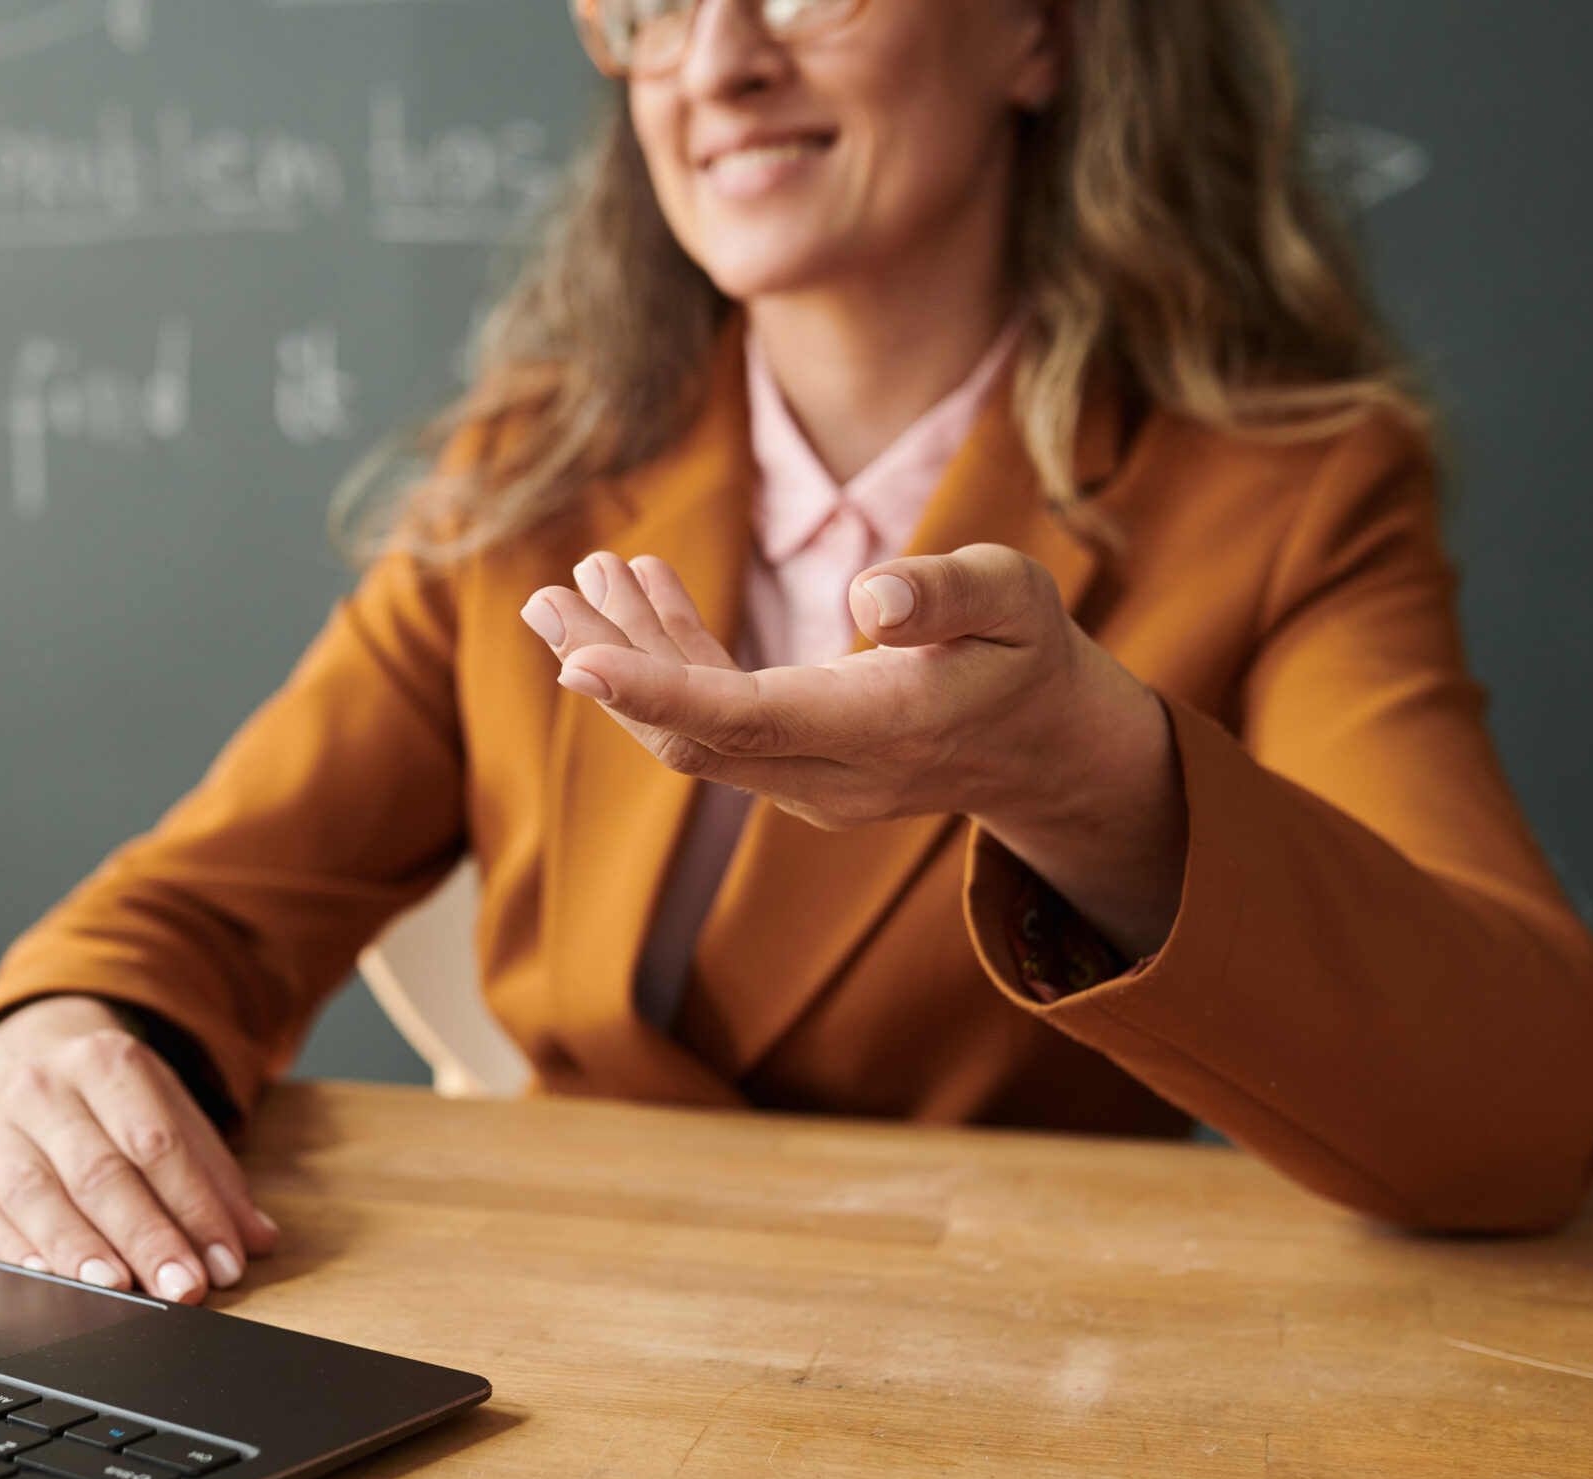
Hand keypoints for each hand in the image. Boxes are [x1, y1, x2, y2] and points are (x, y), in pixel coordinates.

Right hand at [0, 996, 279, 1302]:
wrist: (22, 1054)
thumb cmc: (106, 1097)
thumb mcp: (168, 1109)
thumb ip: (213, 1175)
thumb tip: (254, 1239)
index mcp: (105, 1061)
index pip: (156, 1142)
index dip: (194, 1207)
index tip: (223, 1262)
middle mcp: (43, 1088)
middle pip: (99, 1171)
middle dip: (146, 1237)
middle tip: (181, 1289)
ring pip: (38, 1195)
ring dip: (81, 1251)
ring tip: (119, 1290)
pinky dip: (19, 1254)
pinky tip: (50, 1282)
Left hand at [519, 547, 1185, 958]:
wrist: (1049, 749)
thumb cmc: (1032, 656)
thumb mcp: (1017, 601)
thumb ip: (948, 595)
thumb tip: (871, 596)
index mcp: (878, 726)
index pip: (743, 719)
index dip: (655, 691)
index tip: (576, 664)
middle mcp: (828, 772)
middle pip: (692, 736)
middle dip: (610, 669)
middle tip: (543, 600)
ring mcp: (805, 779)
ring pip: (693, 730)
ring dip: (626, 660)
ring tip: (567, 587)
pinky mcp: (794, 765)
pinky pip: (716, 721)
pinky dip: (671, 661)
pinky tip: (640, 592)